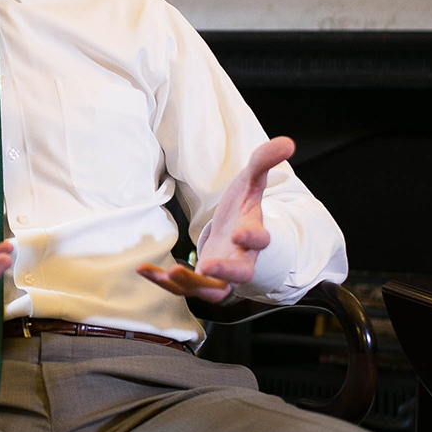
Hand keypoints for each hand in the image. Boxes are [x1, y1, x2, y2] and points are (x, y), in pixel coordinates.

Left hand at [138, 136, 294, 302]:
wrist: (233, 236)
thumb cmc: (242, 209)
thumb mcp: (250, 182)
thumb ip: (264, 162)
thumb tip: (288, 142)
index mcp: (253, 234)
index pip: (260, 240)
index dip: (253, 239)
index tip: (240, 234)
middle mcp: (240, 259)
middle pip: (240, 274)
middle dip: (225, 271)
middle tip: (207, 266)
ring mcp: (220, 274)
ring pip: (211, 289)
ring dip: (191, 282)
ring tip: (172, 272)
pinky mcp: (200, 280)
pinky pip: (182, 287)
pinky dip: (163, 282)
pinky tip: (144, 269)